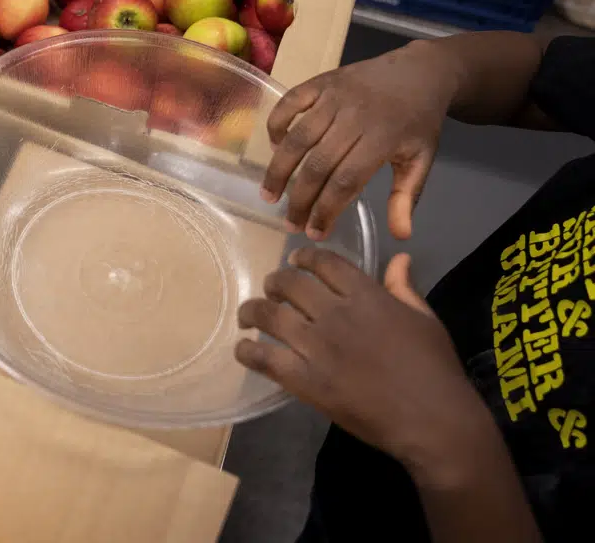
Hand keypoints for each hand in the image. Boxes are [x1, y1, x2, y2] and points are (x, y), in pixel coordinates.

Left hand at [236, 249, 494, 485]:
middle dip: (275, 282)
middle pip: (290, 284)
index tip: (294, 261)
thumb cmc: (435, 370)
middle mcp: (336, 315)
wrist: (434, 422)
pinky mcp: (306, 381)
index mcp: (367, 296)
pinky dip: (247, 352)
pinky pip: (264, 359)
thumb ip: (403, 288)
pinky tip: (244, 349)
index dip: (304, 257)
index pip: (325, 263)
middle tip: (271, 290)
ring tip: (248, 316)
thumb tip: (398, 258)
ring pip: (269, 316)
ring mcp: (318, 347)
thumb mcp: (426, 320)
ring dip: (252, 311)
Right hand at [261, 40, 459, 237]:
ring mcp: (334, 97)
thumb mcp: (421, 160)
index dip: (326, 210)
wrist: (420, 72)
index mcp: (383, 140)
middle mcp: (355, 117)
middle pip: (317, 165)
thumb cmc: (419, 121)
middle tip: (290, 222)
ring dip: (278, 169)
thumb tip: (399, 235)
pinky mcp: (321, 82)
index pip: (345, 182)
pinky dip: (276, 125)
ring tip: (269, 195)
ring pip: (297, 138)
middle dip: (299, 199)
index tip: (314, 233)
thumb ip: (407, 197)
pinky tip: (275, 147)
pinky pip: (289, 103)